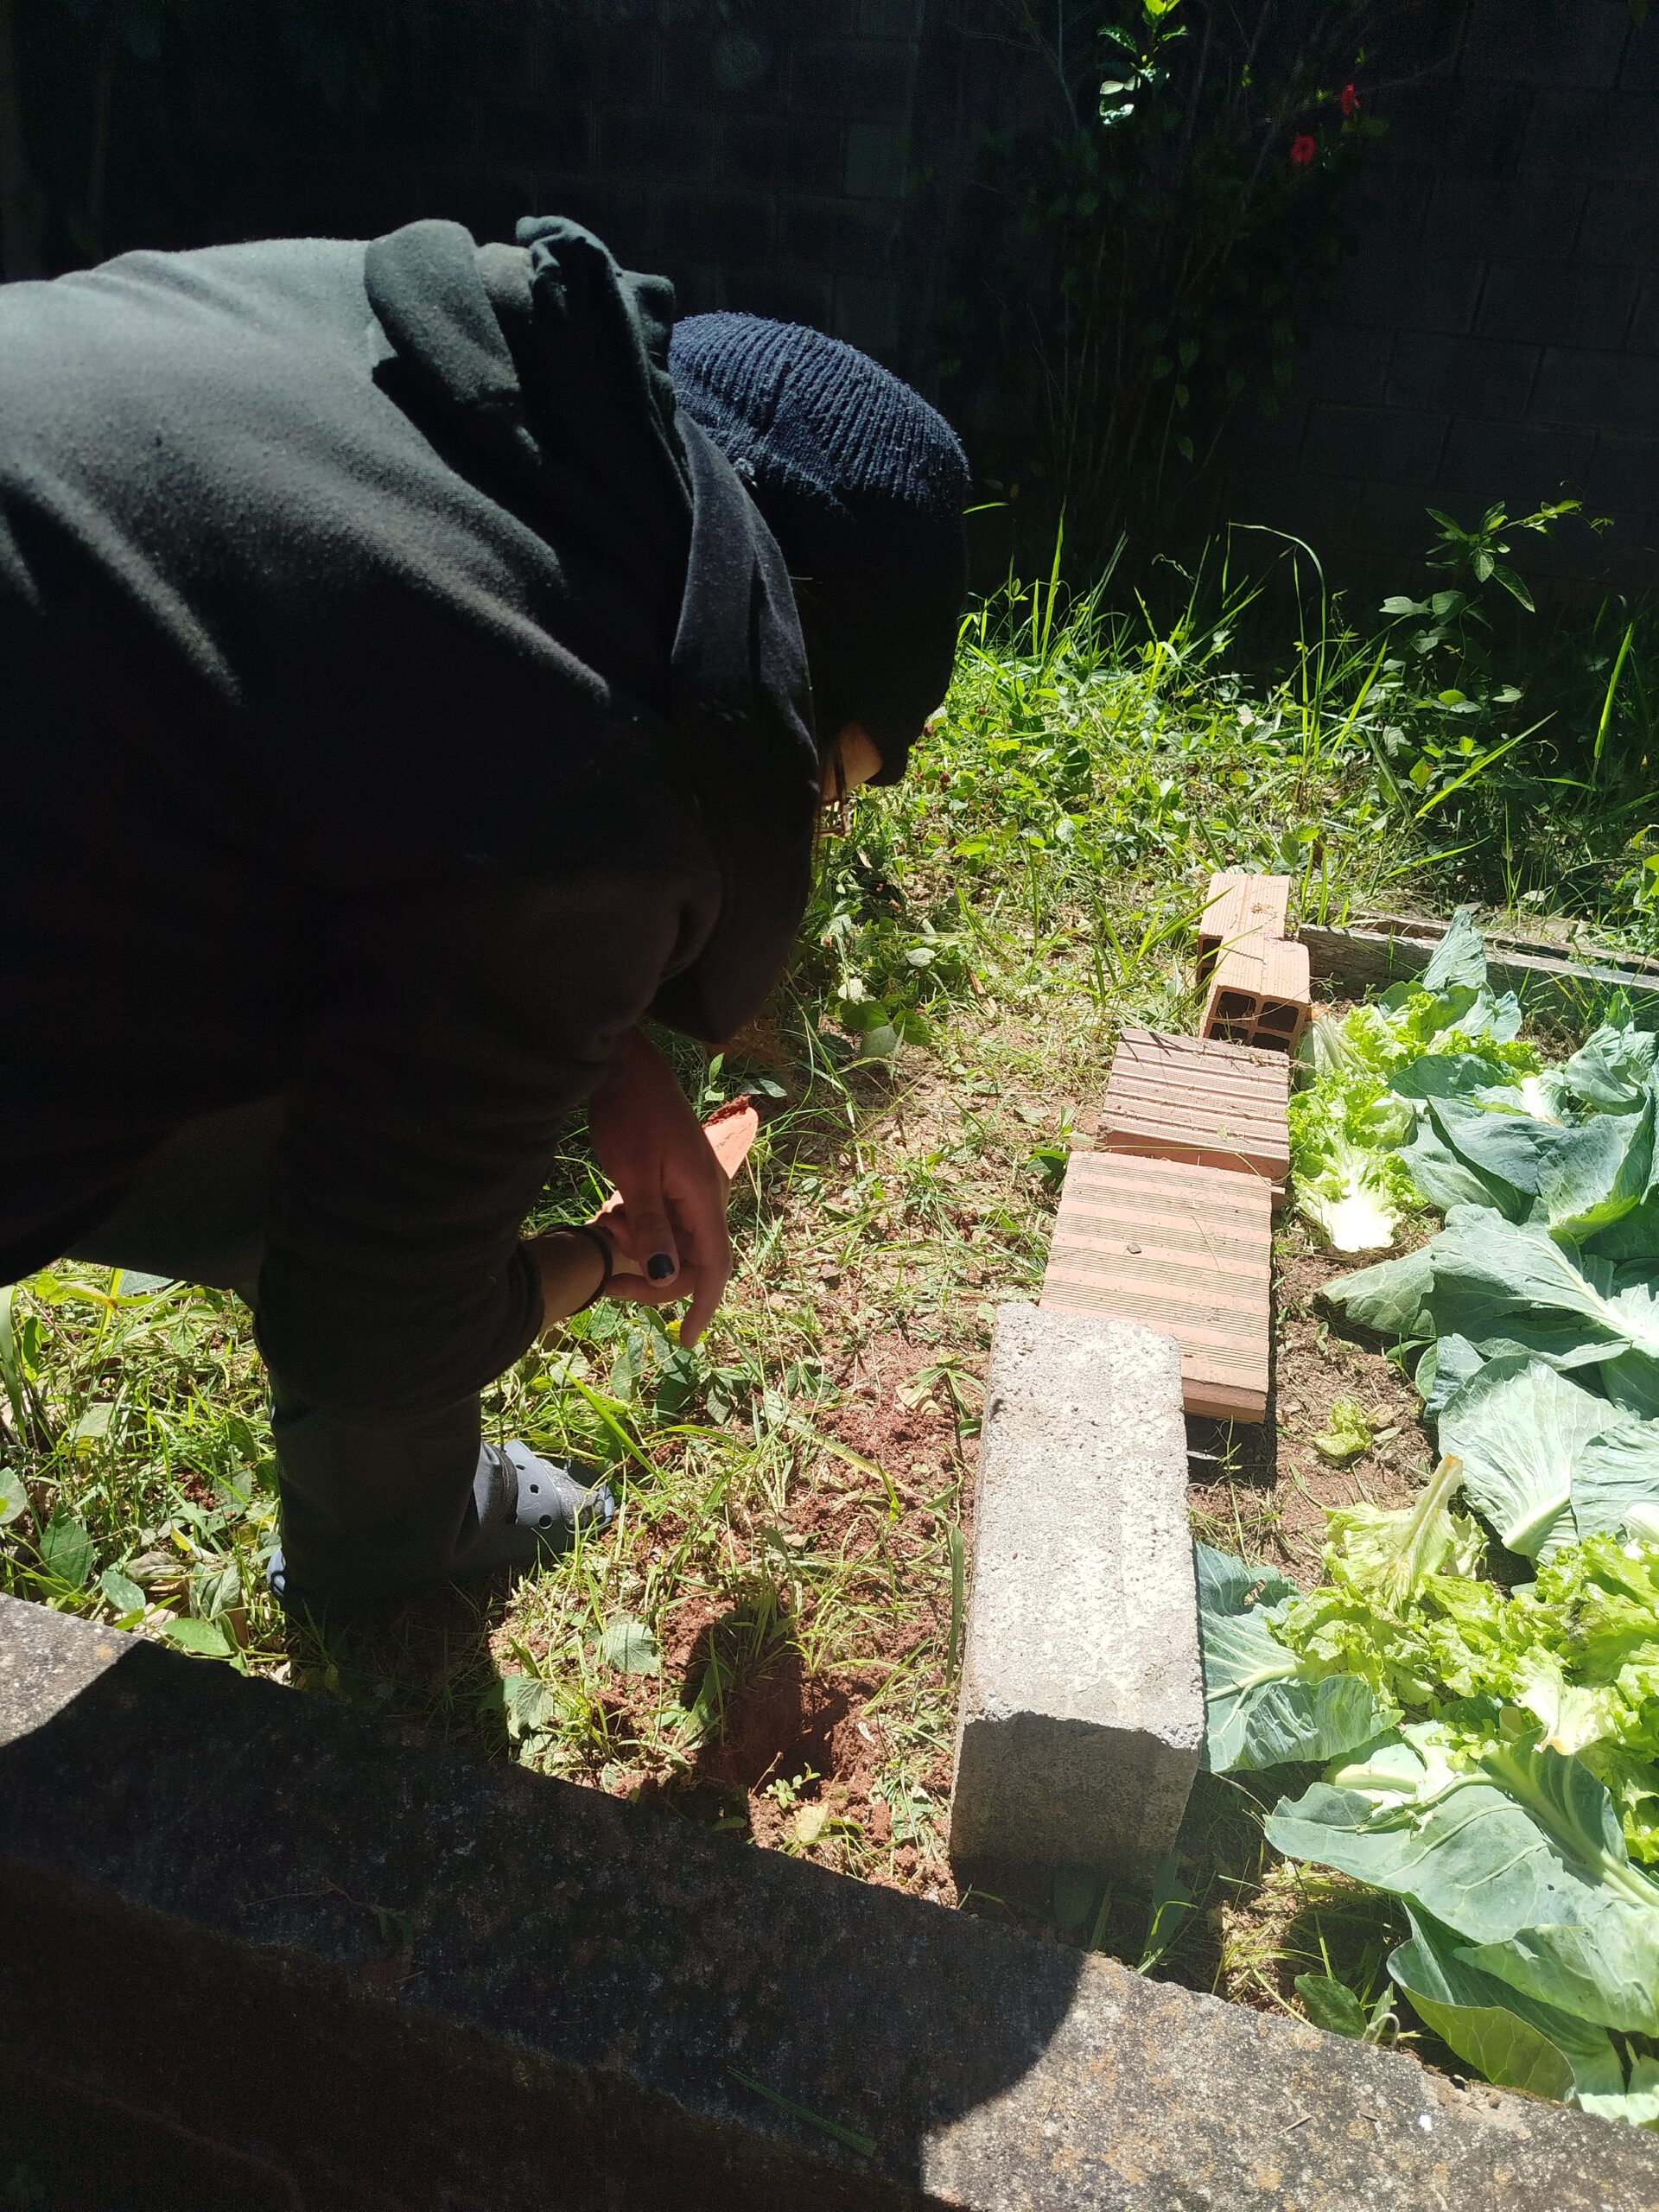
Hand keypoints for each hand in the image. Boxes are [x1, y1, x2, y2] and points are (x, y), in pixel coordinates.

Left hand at [586, 1028, 731, 1346]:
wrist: (625, 1068)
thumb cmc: (629, 1115)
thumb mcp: (633, 1174)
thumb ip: (650, 1227)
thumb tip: (664, 1276)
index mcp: (705, 1196)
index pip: (715, 1267)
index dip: (702, 1307)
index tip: (686, 1341)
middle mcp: (710, 1196)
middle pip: (693, 1262)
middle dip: (651, 1275)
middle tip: (607, 1272)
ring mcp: (696, 1189)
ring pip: (676, 1245)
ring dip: (641, 1249)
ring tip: (608, 1221)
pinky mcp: (679, 1182)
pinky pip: (667, 1224)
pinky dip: (641, 1231)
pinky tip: (615, 1213)